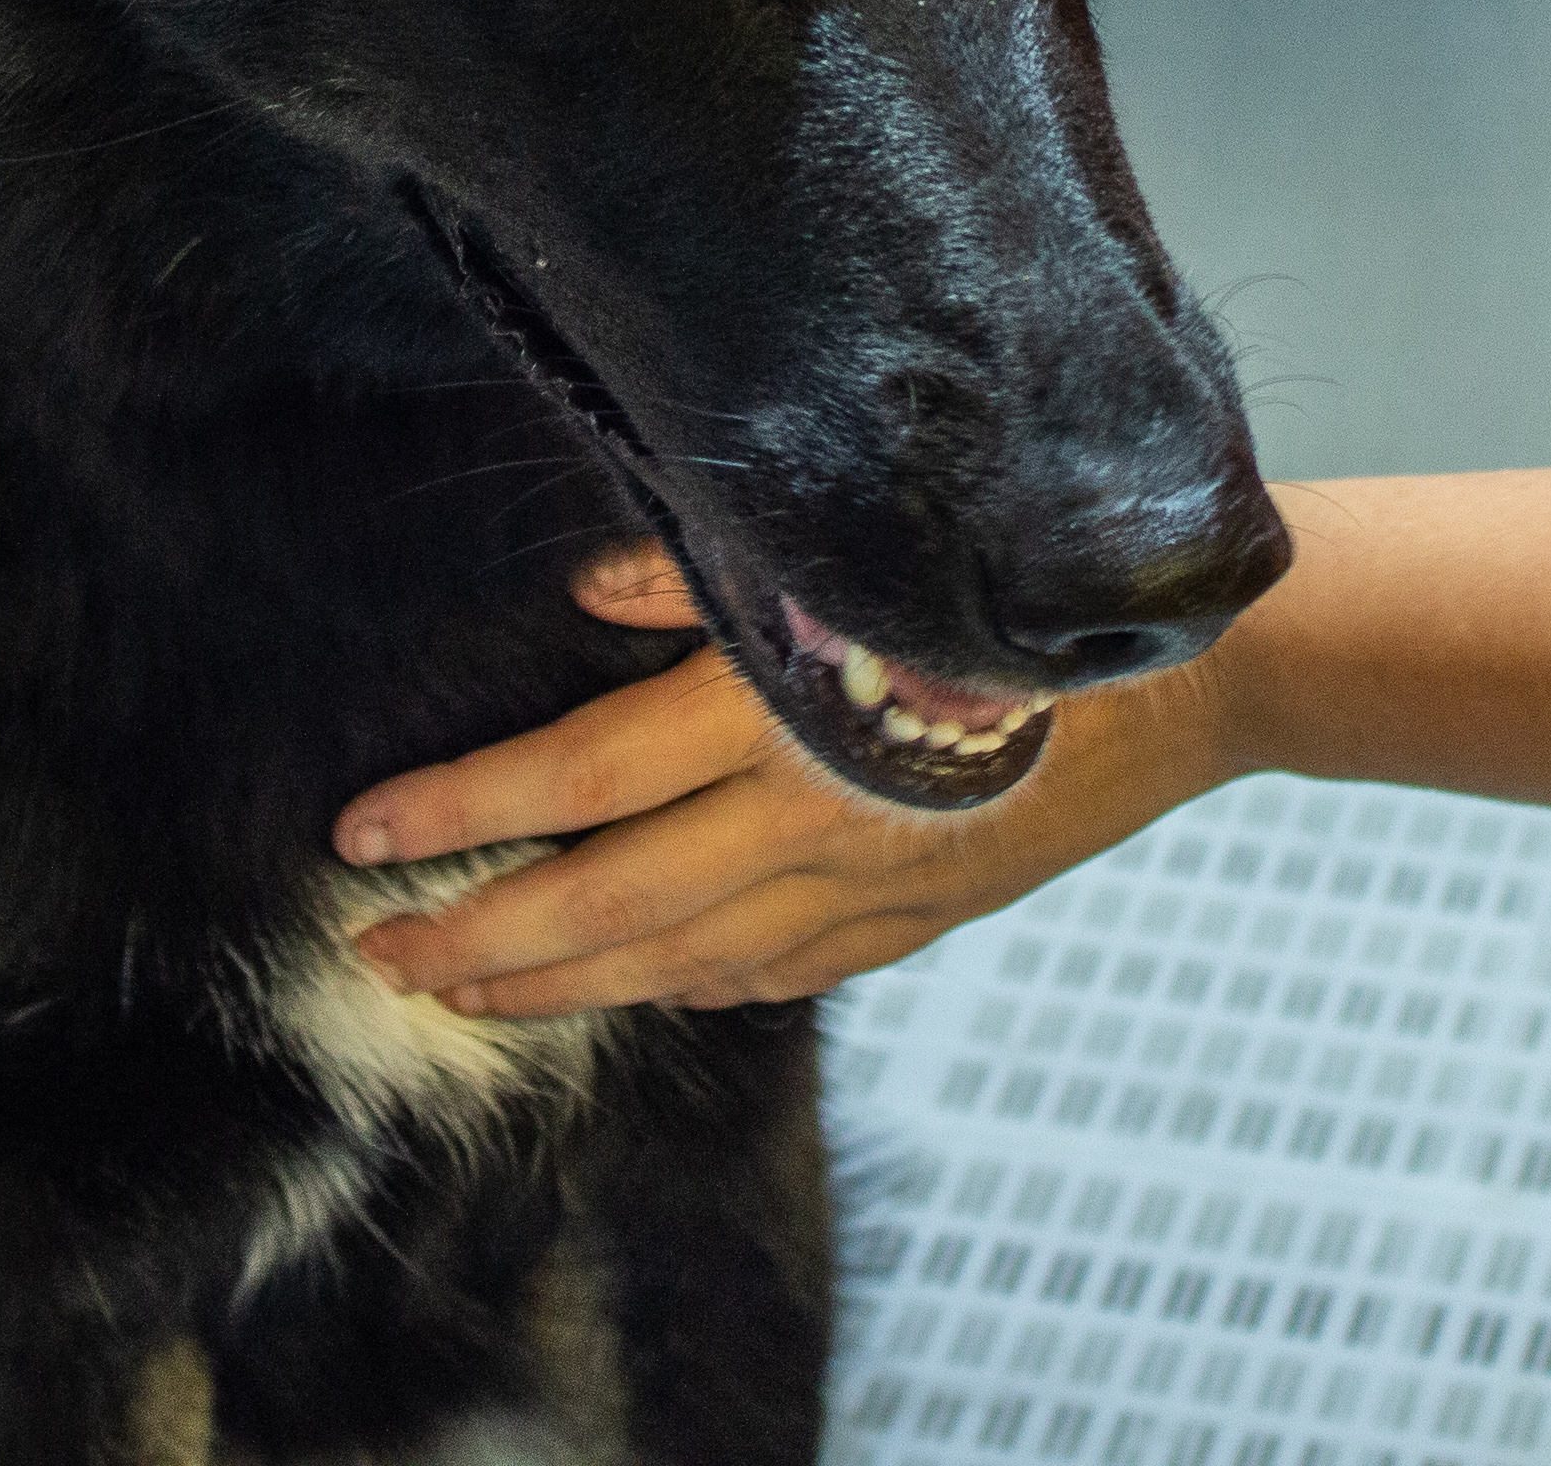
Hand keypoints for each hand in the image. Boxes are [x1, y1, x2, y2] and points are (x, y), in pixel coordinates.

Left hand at [332, 543, 1251, 1017]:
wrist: (1191, 675)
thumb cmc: (1014, 586)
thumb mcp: (860, 559)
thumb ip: (709, 574)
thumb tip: (584, 589)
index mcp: (785, 714)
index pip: (579, 775)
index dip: (462, 809)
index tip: (359, 830)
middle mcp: (810, 819)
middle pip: (603, 900)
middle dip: (475, 937)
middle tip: (372, 958)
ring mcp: (861, 889)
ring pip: (671, 962)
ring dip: (551, 984)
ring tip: (455, 991)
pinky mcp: (905, 922)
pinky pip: (764, 975)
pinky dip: (677, 987)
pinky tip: (622, 990)